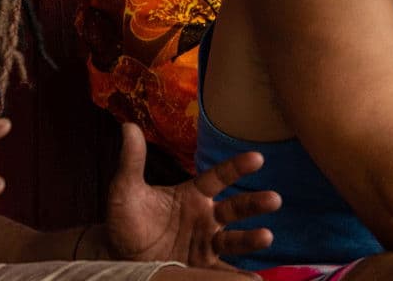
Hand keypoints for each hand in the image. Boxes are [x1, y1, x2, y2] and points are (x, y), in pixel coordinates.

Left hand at [105, 123, 280, 268]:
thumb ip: (132, 161)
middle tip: (274, 199)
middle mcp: (205, 218)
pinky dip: (237, 278)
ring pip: (233, 240)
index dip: (237, 167)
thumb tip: (128, 126)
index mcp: (192, 195)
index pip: (219, 178)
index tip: (257, 158)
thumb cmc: (125, 220)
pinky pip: (221, 272)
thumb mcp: (126, 191)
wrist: (118, 256)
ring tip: (266, 236)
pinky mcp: (200, 267)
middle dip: (254, 203)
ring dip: (251, 239)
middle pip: (235, 208)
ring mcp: (205, 244)